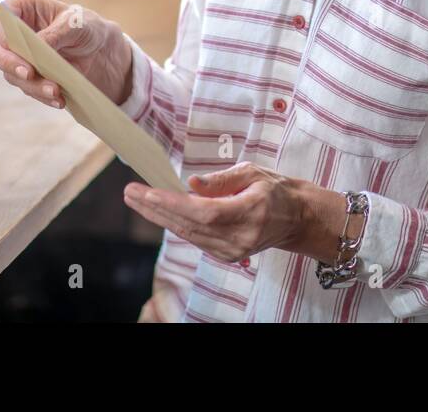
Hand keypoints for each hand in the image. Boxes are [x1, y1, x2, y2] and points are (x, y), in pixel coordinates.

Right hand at [0, 0, 133, 109]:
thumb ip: (56, 32)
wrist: (104, 54)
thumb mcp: (78, 24)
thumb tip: (36, 46)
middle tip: (28, 73)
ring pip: (10, 73)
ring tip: (56, 90)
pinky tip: (59, 99)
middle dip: (7, 62)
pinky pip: (27, 88)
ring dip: (32, 84)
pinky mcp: (28, 77)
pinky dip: (42, 95)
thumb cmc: (88, 28)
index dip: (0, 33)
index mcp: (22, 8)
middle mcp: (13, 32)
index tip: (17, 48)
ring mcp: (18, 57)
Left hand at [122, 161, 353, 264]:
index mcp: (249, 211)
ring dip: (158, 217)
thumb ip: (221, 180)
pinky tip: (157, 211)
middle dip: (154, 209)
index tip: (147, 192)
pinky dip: (174, 224)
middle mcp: (240, 237)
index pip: (203, 212)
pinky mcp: (227, 256)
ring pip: (187, 234)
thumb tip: (190, 184)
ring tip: (136, 199)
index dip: (172, 204)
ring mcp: (232, 251)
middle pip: (188, 225)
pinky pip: (194, 239)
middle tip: (129, 192)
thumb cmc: (276, 189)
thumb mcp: (253, 172)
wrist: (297, 219)